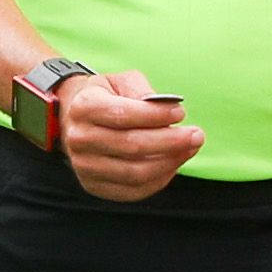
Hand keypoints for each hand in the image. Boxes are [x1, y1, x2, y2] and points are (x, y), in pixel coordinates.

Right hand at [43, 64, 200, 202]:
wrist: (74, 119)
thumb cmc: (106, 97)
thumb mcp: (121, 81)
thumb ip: (143, 90)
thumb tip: (168, 108)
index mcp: (84, 107)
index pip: (124, 115)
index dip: (156, 115)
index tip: (181, 112)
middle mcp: (80, 138)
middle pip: (132, 146)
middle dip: (171, 141)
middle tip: (196, 135)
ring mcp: (84, 166)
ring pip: (135, 172)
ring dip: (170, 162)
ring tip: (189, 149)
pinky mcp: (94, 186)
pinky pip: (133, 191)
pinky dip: (159, 180)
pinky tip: (173, 165)